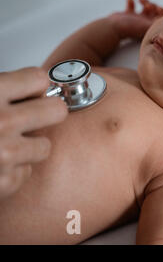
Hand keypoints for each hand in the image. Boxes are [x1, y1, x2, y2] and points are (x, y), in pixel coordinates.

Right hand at [0, 67, 67, 199]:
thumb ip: (1, 92)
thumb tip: (33, 87)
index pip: (39, 79)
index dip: (36, 86)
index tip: (33, 91)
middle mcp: (0, 121)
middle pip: (57, 110)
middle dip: (48, 113)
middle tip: (36, 117)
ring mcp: (4, 154)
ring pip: (45, 147)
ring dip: (31, 148)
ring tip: (8, 147)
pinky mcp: (4, 182)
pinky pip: (26, 173)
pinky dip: (15, 172)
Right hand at [108, 0, 162, 39]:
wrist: (113, 28)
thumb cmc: (130, 27)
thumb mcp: (147, 25)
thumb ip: (158, 22)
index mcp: (151, 27)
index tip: (158, 9)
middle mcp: (145, 23)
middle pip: (156, 12)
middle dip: (154, 6)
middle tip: (150, 5)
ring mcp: (136, 19)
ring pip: (146, 8)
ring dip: (146, 2)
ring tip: (141, 1)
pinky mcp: (127, 15)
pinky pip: (131, 6)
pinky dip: (131, 1)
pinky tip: (130, 0)